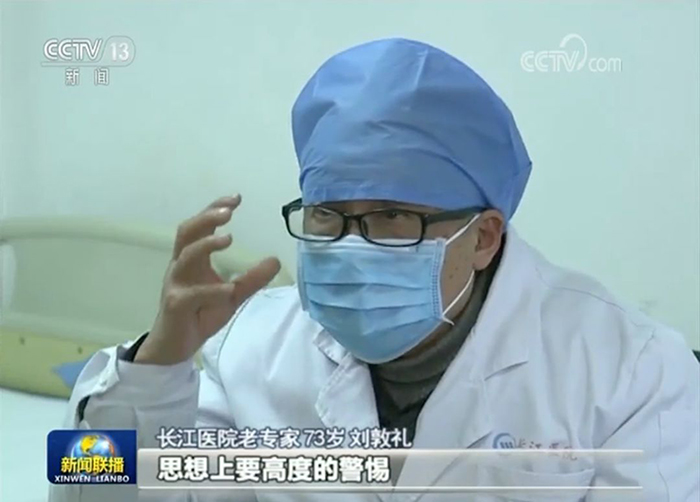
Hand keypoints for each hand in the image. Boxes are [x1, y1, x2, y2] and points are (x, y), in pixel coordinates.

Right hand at [135, 194, 280, 364]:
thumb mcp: (232, 295)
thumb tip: (275, 259)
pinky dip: (211, 290)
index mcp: (191, 259)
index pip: (199, 227)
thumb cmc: (200, 314)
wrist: (175, 346)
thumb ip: (252, 278)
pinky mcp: (176, 306)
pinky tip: (228, 288)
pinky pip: (191, 294)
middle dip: (206, 218)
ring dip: (206, 245)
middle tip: (228, 211)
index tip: (236, 198)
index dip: (214, 209)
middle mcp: (180, 267)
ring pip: (185, 257)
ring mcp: (176, 285)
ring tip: (228, 238)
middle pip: (186, 233)